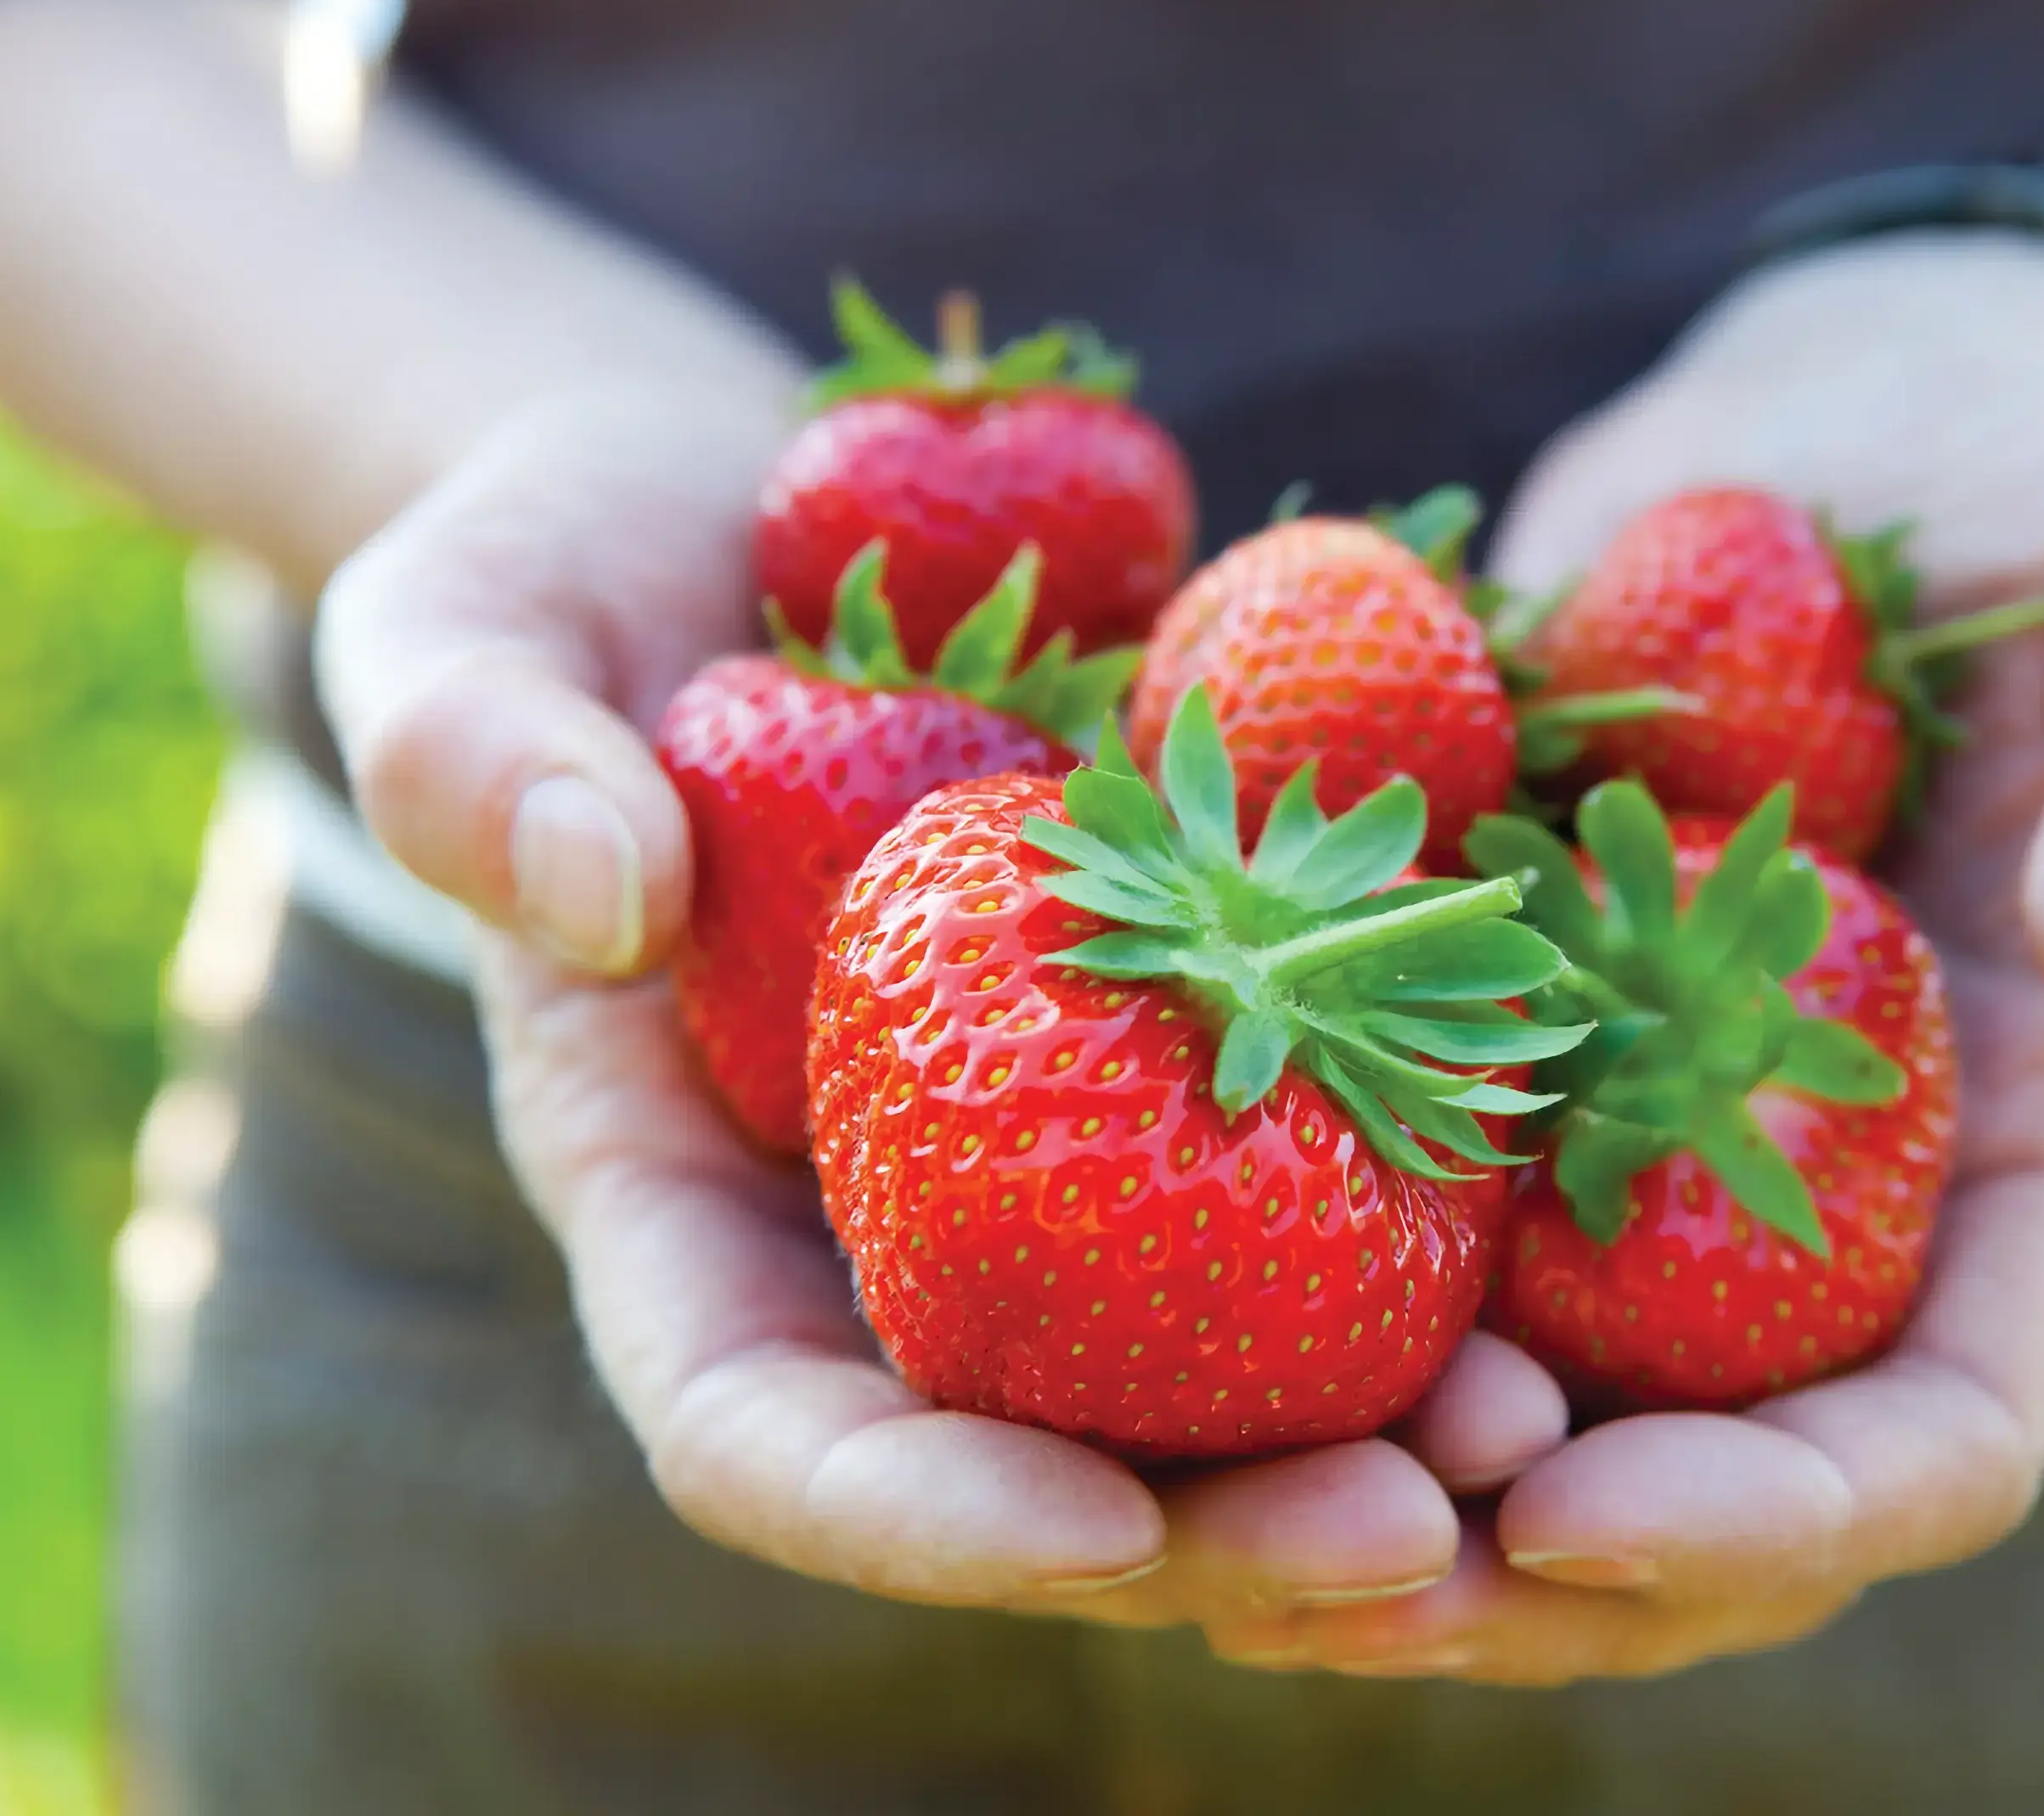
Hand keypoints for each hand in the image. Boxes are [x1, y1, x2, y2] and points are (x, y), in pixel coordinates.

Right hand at [316, 379, 1570, 1640]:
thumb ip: (471, 751)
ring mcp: (1040, 1106)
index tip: (1094, 1533)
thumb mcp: (461, 624)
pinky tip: (1581, 1169)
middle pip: (1037, 1437)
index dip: (917, 1510)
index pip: (764, 1426)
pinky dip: (1432, 1169)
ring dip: (1376, 1404)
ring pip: (1205, 1327)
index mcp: (679, 1184)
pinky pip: (1307, 1109)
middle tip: (1414, 1536)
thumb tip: (597, 895)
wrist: (749, 507)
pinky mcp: (1178, 991)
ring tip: (1555, 1420)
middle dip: (1216, 1524)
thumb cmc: (556, 565)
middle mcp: (876, 1192)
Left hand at [1224, 232, 2043, 1681]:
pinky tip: (1120, 1197)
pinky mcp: (1503, 1003)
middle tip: (1319, 1556)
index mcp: (2030, 1149)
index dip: (1779, 1516)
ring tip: (1188, 1458)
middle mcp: (1832, 1176)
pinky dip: (1270, 1212)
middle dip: (1524, 1556)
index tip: (1582, 1513)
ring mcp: (1652, 1104)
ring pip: (1521, 1361)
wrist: (1853, 426)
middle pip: (1700, 1464)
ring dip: (1364, 1440)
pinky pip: (1393, 1150)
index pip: (1942, 1426)